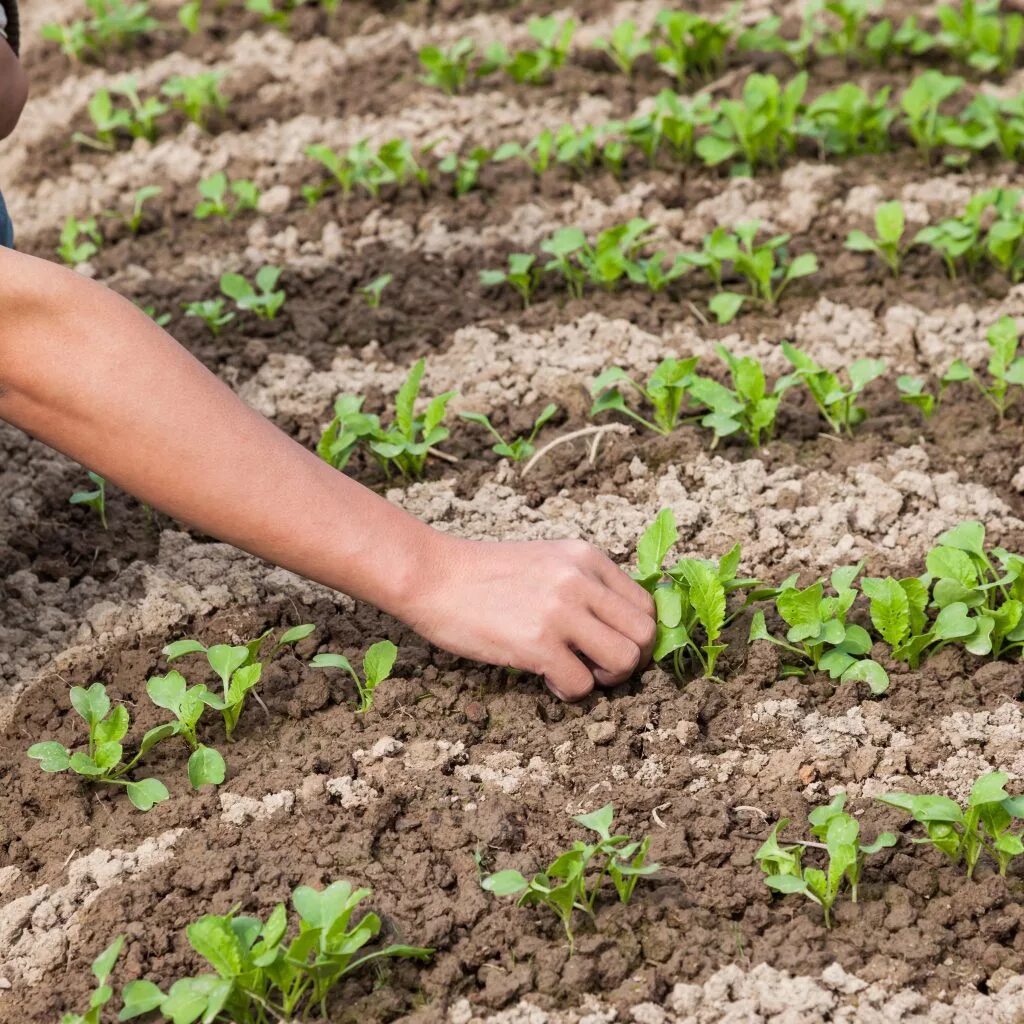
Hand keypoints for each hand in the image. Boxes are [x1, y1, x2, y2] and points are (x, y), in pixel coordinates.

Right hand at [402, 535, 656, 700]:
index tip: (610, 645)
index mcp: (586, 558)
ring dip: (604, 678)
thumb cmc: (484, 573)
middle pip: (644, 635)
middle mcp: (581, 580)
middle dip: (629, 660)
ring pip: (624, 660)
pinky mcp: (537, 643)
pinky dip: (569, 692)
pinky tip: (546, 677)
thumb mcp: (547, 560)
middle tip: (597, 665)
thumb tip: (615, 624)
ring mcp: (560, 612)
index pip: (646, 604)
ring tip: (575, 672)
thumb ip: (583, 582)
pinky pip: (581, 684)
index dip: (635, 634)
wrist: (433, 575)